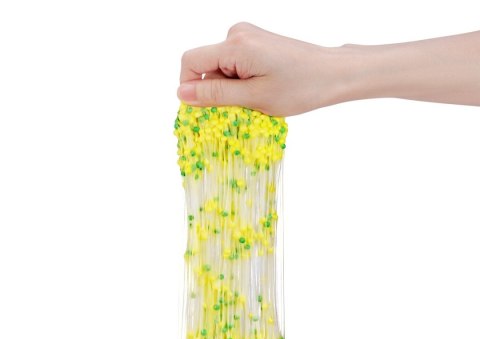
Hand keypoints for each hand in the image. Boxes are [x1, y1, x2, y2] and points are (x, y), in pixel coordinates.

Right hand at [178, 25, 479, 114]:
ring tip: (257, 98)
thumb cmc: (299, 87)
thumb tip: (181, 93)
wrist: (333, 74)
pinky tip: (260, 90)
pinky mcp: (255, 43)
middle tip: (241, 108)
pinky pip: (233, 64)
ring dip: (230, 88)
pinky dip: (239, 82)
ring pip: (220, 67)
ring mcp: (247, 36)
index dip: (190, 87)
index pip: (190, 62)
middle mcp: (236, 33)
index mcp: (235, 45)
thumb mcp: (254, 97)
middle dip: (216, 90)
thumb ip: (215, 94)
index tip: (205, 110)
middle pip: (206, 65)